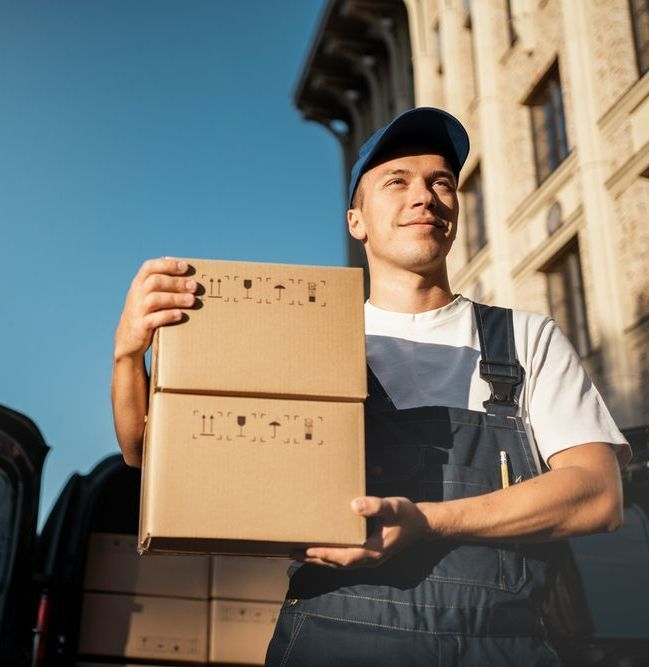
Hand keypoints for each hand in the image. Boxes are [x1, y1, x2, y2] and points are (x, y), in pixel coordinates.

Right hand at [114, 257, 195, 361]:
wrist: (128, 341)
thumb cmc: (146, 314)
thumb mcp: (148, 297)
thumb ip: (162, 287)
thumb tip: (192, 280)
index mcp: (138, 284)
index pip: (149, 267)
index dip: (167, 265)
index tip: (185, 266)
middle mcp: (136, 295)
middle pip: (154, 282)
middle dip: (176, 282)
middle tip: (194, 286)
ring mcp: (136, 311)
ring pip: (154, 299)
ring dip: (175, 298)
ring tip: (192, 300)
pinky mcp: (139, 327)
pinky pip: (153, 319)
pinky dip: (168, 315)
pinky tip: (180, 315)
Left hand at [296, 496, 429, 568]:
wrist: (423, 524)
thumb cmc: (407, 514)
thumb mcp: (394, 506)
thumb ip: (375, 506)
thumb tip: (354, 505)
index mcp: (374, 551)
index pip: (345, 556)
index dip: (326, 554)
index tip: (308, 550)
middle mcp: (370, 559)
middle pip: (338, 564)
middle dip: (315, 559)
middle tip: (292, 552)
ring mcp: (369, 559)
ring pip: (340, 563)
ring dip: (319, 559)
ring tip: (299, 553)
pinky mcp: (369, 554)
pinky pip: (345, 558)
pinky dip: (330, 556)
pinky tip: (320, 550)